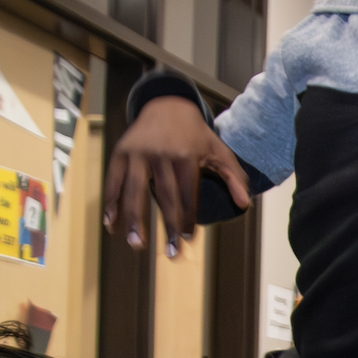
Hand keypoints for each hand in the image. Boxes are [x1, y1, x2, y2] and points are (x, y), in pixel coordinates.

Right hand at [101, 97, 251, 255]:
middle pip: (164, 196)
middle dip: (168, 225)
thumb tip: (246, 205)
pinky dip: (112, 202)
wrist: (166, 104)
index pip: (187, 193)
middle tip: (171, 253)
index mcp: (186, 156)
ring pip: (135, 191)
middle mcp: (161, 155)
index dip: (188, 216)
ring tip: (136, 244)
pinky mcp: (121, 153)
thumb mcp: (218, 150)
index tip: (188, 238)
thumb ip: (233, 177)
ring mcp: (138, 154)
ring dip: (134, 219)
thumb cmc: (196, 134)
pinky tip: (111, 224)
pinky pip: (114, 181)